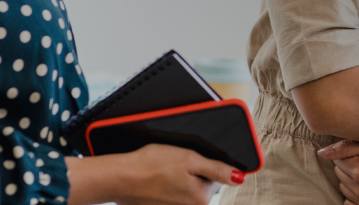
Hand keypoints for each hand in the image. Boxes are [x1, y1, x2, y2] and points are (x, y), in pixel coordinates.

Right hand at [110, 144, 241, 204]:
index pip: (215, 178)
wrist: (119, 178)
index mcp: (201, 198)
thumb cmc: (152, 166)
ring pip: (184, 189)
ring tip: (162, 173)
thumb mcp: (190, 160)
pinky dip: (164, 187)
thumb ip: (217, 169)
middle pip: (200, 185)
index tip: (187, 160)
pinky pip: (170, 195)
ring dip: (176, 180)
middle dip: (190, 173)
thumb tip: (240, 178)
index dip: (202, 164)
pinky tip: (155, 181)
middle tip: (172, 164)